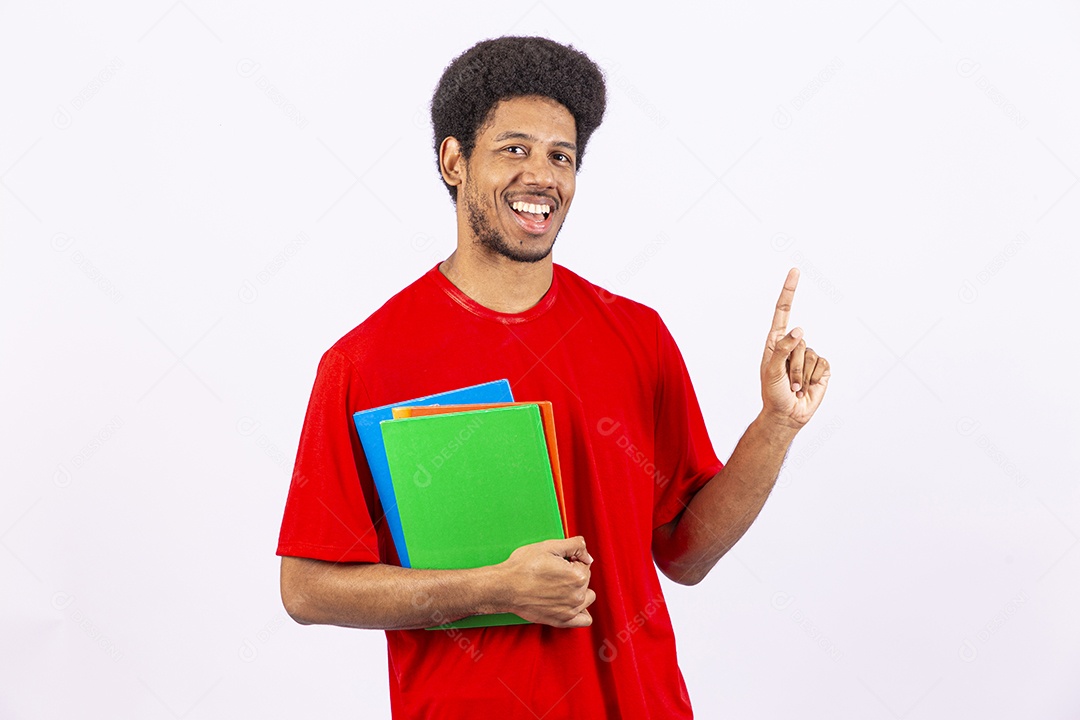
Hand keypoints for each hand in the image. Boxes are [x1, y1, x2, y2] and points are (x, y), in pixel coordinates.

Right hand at [498, 536, 594, 627]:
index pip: (584, 564)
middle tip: (554, 572)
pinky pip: (584, 619)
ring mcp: (570, 610)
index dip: (571, 559)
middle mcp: (577, 595)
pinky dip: (581, 611)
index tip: (558, 562)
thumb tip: (587, 555)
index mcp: (577, 576)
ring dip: (578, 590)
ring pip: (587, 597)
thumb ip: (575, 545)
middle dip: (573, 573)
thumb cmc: (523, 567)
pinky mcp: (562, 620)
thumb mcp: (549, 546)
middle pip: (585, 580)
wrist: (505, 587)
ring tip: (560, 585)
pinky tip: (570, 602)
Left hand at [760, 268, 829, 428]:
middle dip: (792, 365)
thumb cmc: (773, 393)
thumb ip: (782, 348)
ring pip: (811, 355)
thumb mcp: (771, 370)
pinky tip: (806, 387)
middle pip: (799, 341)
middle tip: (785, 383)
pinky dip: (814, 379)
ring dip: (801, 376)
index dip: (789, 291)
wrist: (787, 415)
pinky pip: (823, 365)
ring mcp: (809, 356)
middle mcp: (793, 345)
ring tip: (794, 387)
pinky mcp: (822, 367)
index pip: (783, 311)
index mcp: (775, 341)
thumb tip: (799, 330)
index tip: (795, 271)